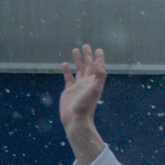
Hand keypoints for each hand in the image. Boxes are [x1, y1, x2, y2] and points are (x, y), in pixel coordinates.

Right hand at [59, 44, 107, 164]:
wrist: (76, 119)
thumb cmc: (86, 105)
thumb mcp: (95, 89)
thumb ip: (99, 76)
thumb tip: (97, 62)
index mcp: (95, 82)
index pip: (98, 67)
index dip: (99, 58)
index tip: (99, 49)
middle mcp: (87, 83)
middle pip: (88, 66)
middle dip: (88, 56)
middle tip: (86, 45)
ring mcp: (78, 86)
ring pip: (78, 70)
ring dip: (78, 60)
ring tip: (75, 50)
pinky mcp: (69, 90)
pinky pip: (68, 77)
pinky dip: (67, 70)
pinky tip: (65, 64)